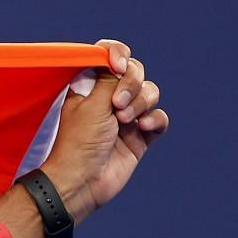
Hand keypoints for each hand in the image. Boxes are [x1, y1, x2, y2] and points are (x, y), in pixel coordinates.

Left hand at [40, 39, 168, 221]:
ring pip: (149, 93)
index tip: (118, 65)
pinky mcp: (139, 136)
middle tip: (117, 104)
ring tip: (125, 121)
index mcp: (90, 87)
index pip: (109, 56)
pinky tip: (142, 128)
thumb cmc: (79, 143)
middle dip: (132, 83)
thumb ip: (110, 78)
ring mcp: (125, 117)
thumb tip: (121, 61)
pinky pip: (158, 118)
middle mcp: (108, 99)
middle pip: (135, 72)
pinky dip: (155, 120)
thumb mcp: (92, 104)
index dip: (118, 55)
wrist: (82, 182)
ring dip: (141, 103)